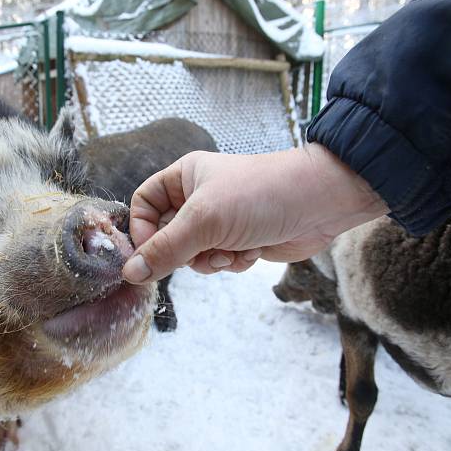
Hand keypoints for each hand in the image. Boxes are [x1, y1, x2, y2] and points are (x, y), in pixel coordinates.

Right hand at [122, 143, 388, 283]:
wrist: (320, 203)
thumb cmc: (259, 196)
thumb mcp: (204, 221)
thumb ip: (165, 249)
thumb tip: (130, 273)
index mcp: (184, 177)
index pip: (144, 204)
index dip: (143, 230)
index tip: (150, 254)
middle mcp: (198, 197)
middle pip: (167, 235)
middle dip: (185, 251)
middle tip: (202, 250)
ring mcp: (220, 221)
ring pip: (193, 254)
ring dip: (211, 259)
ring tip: (233, 249)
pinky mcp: (240, 240)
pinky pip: (219, 261)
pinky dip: (233, 262)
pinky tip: (252, 251)